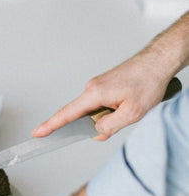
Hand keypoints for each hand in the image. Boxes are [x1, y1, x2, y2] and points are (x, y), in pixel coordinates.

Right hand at [32, 55, 170, 140]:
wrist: (157, 62)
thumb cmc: (147, 82)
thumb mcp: (132, 113)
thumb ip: (110, 126)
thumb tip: (95, 132)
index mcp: (94, 93)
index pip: (67, 113)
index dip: (51, 125)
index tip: (38, 133)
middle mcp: (91, 88)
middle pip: (81, 115)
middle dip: (94, 125)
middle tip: (116, 121)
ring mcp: (97, 86)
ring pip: (94, 111)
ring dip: (108, 117)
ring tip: (130, 108)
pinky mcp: (104, 86)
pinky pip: (100, 104)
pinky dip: (110, 111)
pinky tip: (125, 106)